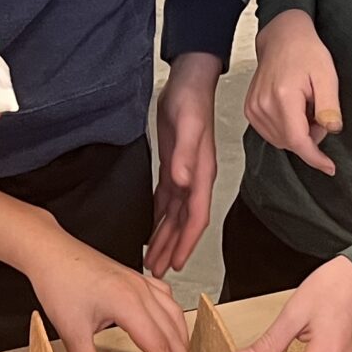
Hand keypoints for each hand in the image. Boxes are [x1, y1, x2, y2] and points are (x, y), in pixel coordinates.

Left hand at [18, 213, 195, 351]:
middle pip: (173, 332)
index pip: (158, 345)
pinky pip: (165, 297)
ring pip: (174, 314)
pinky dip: (173, 316)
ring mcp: (140, 282)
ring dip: (182, 339)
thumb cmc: (59, 280)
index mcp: (128, 303)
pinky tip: (171, 324)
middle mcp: (140, 290)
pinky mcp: (135, 278)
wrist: (50, 252)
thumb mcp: (71, 329)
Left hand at [148, 55, 222, 277]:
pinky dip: (158, 217)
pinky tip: (150, 229)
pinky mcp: (172, 166)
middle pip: (183, 223)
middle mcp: (194, 180)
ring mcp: (184, 174)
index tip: (177, 263)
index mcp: (201, 175)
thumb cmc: (192, 101)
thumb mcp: (187, 126)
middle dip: (171, 248)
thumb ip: (185, 155)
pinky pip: (165, 200)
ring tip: (151, 258)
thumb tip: (182, 182)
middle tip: (157, 271)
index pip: (195, 218)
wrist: (188, 80)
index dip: (186, 243)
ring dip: (163, 237)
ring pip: (173, 215)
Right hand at [244, 10, 341, 176]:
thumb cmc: (306, 52)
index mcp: (283, 96)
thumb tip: (332, 129)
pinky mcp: (250, 109)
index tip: (329, 168)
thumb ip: (329, 106)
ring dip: (298, 133)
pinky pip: (271, 133)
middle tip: (319, 111)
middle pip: (290, 142)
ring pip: (281, 140)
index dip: (315, 157)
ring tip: (306, 106)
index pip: (298, 141)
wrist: (283, 38)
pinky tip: (294, 109)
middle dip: (310, 137)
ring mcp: (253, 108)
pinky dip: (287, 129)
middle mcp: (263, 104)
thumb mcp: (327, 76)